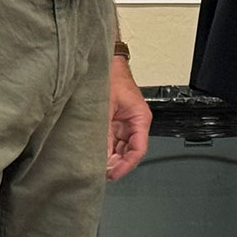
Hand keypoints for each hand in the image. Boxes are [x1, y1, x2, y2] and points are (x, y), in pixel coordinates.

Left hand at [108, 56, 151, 179]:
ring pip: (120, 149)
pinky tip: (95, 156)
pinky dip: (105, 150)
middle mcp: (134, 123)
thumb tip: (100, 155)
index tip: (114, 174)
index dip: (127, 165)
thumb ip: (104, 132)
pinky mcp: (113, 123)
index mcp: (140, 118)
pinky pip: (112, 141)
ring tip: (97, 168)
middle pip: (129, 152)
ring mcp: (124, 124)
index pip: (138, 149)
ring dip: (110, 159)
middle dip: (117, 164)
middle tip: (101, 174)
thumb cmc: (110, 76)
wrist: (104, 62)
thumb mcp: (106, 106)